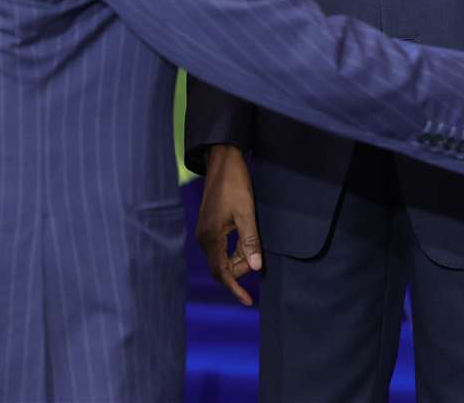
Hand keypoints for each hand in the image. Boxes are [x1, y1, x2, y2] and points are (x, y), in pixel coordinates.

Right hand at [195, 145, 261, 305]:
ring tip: (255, 249)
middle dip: (240, 270)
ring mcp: (204, 232)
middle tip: (259, 261)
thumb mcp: (247, 213)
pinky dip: (235, 250)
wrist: (222, 162)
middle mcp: (203, 239)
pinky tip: (247, 244)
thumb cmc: (235, 185)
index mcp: (211, 238)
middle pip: (221, 267)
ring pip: (222, 257)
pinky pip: (221, 247)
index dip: (234, 289)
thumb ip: (250, 241)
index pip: (221, 273)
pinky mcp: (208, 226)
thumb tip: (256, 268)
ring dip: (238, 259)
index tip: (248, 302)